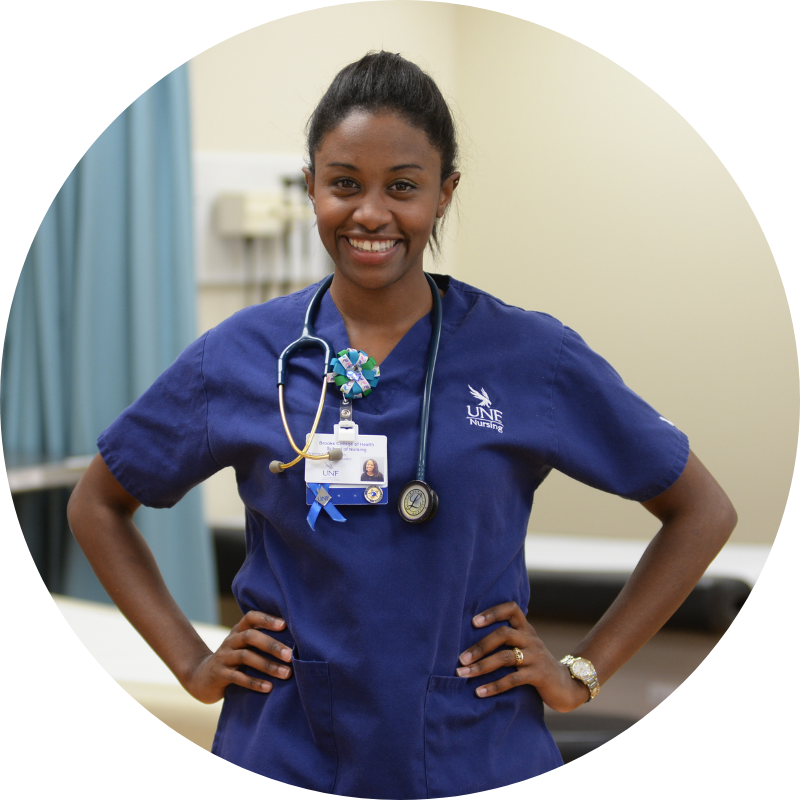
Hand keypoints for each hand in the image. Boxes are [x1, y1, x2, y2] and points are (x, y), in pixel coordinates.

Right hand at [182, 611, 293, 703]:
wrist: (201, 678)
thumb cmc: (234, 660)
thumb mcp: (244, 647)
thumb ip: (261, 641)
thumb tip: (296, 642)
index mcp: (238, 630)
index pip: (251, 617)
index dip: (267, 619)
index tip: (284, 625)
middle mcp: (231, 640)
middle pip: (250, 636)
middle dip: (272, 645)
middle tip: (290, 655)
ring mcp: (223, 657)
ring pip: (246, 657)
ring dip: (267, 665)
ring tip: (286, 674)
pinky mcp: (219, 674)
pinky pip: (237, 677)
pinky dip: (254, 682)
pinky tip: (268, 688)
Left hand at [456, 601, 589, 712]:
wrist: (566, 685)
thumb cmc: (536, 664)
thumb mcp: (525, 646)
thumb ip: (507, 640)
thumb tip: (470, 642)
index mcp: (526, 629)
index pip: (511, 609)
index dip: (493, 612)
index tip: (473, 621)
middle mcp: (531, 640)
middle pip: (503, 634)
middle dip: (480, 646)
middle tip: (461, 659)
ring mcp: (536, 657)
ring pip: (505, 657)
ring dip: (481, 666)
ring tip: (463, 674)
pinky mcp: (538, 676)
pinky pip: (513, 679)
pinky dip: (494, 686)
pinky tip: (479, 692)